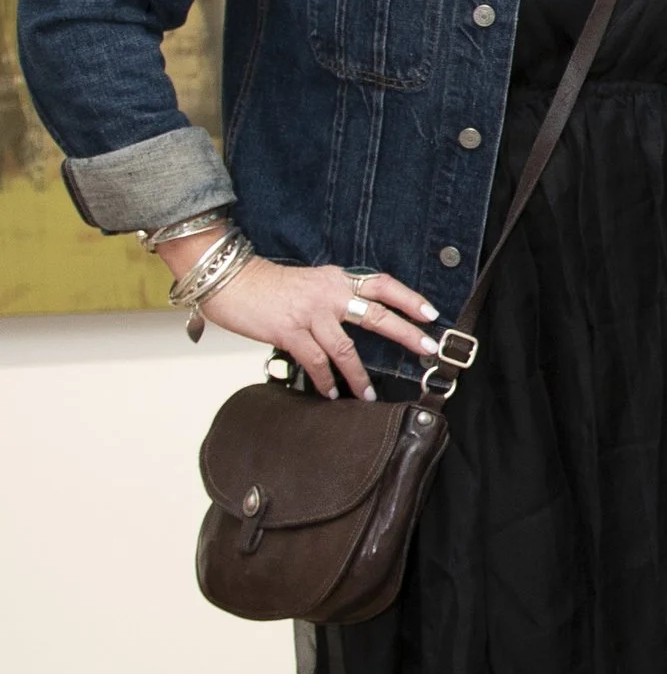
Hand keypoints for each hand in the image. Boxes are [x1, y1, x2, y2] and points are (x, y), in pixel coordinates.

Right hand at [179, 250, 440, 402]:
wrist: (229, 279)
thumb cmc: (265, 285)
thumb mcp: (308, 283)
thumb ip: (332, 299)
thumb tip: (353, 321)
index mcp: (336, 279)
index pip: (381, 284)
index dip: (408, 298)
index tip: (430, 312)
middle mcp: (329, 293)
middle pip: (377, 314)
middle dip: (405, 333)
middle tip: (427, 348)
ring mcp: (310, 313)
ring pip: (346, 349)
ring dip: (359, 375)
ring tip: (369, 394)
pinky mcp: (290, 331)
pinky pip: (316, 361)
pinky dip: (325, 380)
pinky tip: (331, 393)